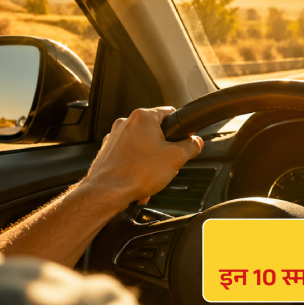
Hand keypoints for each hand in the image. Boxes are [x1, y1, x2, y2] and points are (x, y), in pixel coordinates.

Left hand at [81, 107, 202, 206]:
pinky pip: (129, 157)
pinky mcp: (107, 152)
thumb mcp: (176, 158)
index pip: (170, 112)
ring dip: (151, 160)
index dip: (180, 127)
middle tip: (169, 162)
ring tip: (153, 175)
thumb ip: (191, 146)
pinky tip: (141, 181)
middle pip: (155, 131)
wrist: (107, 192)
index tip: (184, 139)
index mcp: (143, 118)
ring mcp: (114, 138)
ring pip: (142, 146)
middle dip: (164, 148)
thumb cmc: (136, 173)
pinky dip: (137, 167)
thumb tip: (196, 142)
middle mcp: (125, 124)